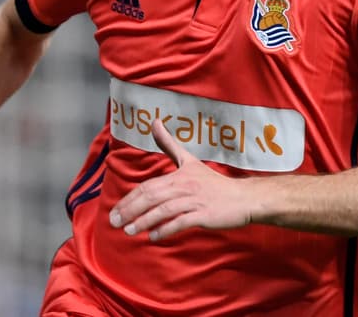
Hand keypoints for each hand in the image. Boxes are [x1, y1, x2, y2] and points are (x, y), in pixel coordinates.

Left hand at [109, 118, 252, 241]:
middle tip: (115, 222)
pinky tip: (154, 236)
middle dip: (131, 210)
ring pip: (164, 210)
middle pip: (152, 197)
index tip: (115, 211)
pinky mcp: (205, 215)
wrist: (243, 198)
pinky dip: (166, 229)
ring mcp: (195, 200)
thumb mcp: (190, 161)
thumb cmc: (214, 183)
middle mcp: (185, 186)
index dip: (129, 199)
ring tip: (129, 231)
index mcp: (179, 175)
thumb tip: (154, 121)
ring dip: (144, 221)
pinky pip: (181, 222)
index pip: (148, 187)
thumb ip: (169, 144)